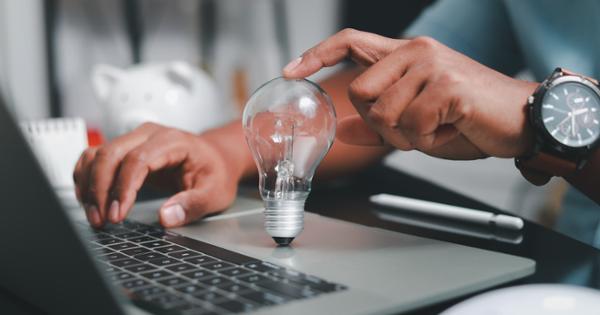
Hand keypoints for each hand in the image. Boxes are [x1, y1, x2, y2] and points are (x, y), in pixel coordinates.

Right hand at [73, 123, 241, 227]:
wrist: (216, 158)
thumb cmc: (216, 172)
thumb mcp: (215, 193)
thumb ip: (193, 205)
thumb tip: (167, 217)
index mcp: (173, 141)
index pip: (138, 160)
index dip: (124, 188)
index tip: (118, 215)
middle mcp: (149, 134)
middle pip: (111, 154)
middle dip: (101, 189)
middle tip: (101, 220)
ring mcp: (134, 139)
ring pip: (97, 154)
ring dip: (89, 184)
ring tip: (94, 215)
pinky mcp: (125, 149)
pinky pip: (95, 157)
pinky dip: (86, 177)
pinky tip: (89, 199)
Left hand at [283, 29, 538, 159]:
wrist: (519, 119)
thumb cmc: (468, 117)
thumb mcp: (415, 124)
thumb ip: (376, 125)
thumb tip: (343, 128)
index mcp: (404, 55)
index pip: (350, 42)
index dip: (316, 55)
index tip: (291, 72)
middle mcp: (415, 52)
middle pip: (359, 93)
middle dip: (379, 124)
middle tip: (412, 129)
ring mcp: (431, 65)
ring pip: (383, 114)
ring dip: (405, 136)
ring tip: (436, 127)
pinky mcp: (447, 86)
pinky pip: (412, 126)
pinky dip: (427, 140)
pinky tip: (449, 129)